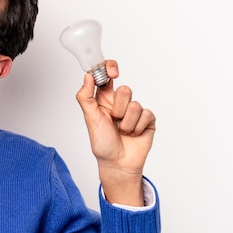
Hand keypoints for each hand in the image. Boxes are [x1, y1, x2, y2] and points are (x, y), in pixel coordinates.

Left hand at [75, 60, 155, 205]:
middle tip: (113, 120)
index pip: (108, 75)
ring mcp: (135, 111)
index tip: (112, 73)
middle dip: (117, 108)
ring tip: (122, 131)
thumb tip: (87, 76)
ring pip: (134, 104)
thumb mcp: (90, 119)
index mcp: (104, 99)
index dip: (111, 68)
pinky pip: (145, 114)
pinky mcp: (147, 120)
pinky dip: (136, 128)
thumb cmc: (102, 143)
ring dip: (126, 122)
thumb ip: (86, 97)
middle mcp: (120, 103)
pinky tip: (133, 135)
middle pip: (125, 90)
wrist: (117, 163)